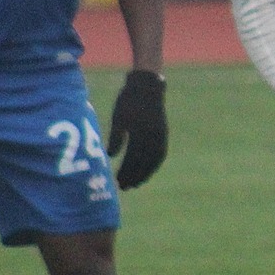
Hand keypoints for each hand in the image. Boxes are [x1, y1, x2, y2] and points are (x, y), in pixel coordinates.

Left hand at [106, 69, 168, 187]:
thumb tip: (111, 156)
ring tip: (137, 183)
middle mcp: (154, 138)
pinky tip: (148, 169)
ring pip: (154, 161)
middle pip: (145, 163)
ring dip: (146, 173)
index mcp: (142, 134)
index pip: (134, 159)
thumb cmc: (129, 101)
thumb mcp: (119, 118)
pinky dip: (154, 165)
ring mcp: (161, 136)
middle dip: (135, 176)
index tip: (118, 182)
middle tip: (125, 187)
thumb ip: (116, 137)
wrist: (147, 86)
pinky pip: (160, 154)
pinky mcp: (163, 133)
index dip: (126, 172)